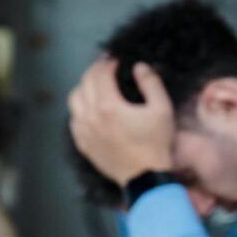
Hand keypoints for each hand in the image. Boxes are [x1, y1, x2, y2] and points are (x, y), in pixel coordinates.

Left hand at [67, 57, 174, 186]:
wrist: (145, 177)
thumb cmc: (156, 144)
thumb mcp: (162, 110)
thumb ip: (151, 84)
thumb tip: (139, 67)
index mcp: (109, 106)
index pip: (101, 74)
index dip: (108, 63)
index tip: (116, 60)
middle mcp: (91, 116)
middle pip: (84, 83)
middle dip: (95, 70)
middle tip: (105, 66)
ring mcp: (84, 131)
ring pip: (74, 100)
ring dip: (84, 87)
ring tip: (95, 85)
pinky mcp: (83, 144)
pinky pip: (73, 119)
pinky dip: (79, 108)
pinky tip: (91, 108)